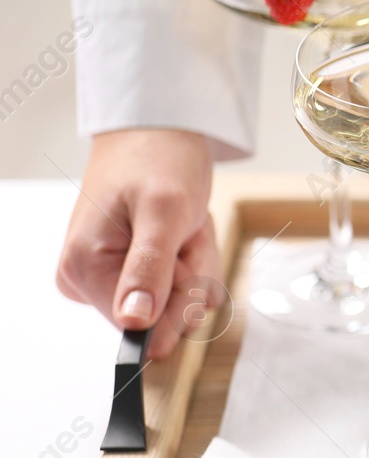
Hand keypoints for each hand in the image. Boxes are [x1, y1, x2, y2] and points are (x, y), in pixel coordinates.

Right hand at [56, 129, 221, 358]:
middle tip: (185, 231)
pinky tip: (183, 230)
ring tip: (183, 224)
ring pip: (177, 300)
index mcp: (84, 268)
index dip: (176, 295)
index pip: (139, 325)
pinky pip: (178, 284)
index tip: (180, 253)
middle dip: (191, 273)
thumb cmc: (157, 160)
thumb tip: (133, 321)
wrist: (158, 132)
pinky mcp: (131, 270)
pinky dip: (193, 257)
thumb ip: (149, 268)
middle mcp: (87, 278)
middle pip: (162, 315)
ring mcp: (110, 275)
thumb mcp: (164, 211)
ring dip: (196, 261)